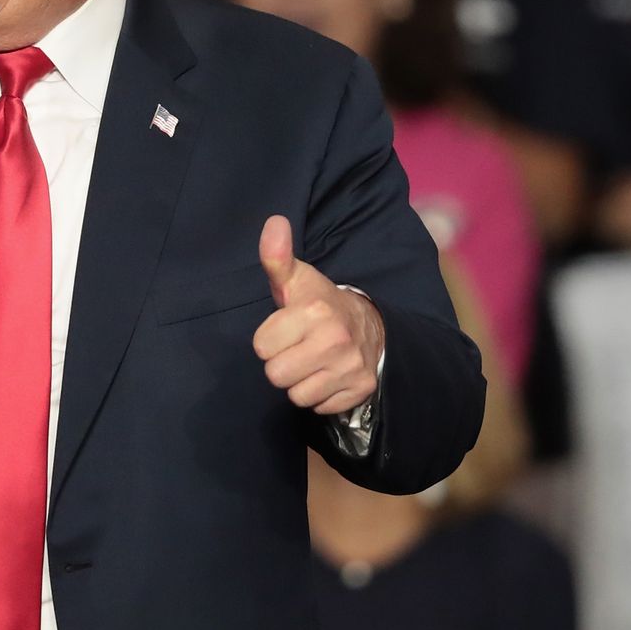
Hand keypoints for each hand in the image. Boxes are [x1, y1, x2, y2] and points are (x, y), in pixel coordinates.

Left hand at [253, 216, 382, 414]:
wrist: (369, 324)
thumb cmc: (318, 303)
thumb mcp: (296, 279)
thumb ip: (276, 257)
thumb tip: (273, 222)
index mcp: (314, 310)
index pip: (261, 347)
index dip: (269, 339)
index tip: (284, 329)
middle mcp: (336, 340)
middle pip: (276, 375)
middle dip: (281, 363)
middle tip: (296, 348)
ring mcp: (352, 367)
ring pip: (297, 395)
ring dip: (299, 382)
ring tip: (311, 361)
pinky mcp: (362, 389)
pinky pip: (319, 407)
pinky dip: (320, 394)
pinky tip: (327, 374)